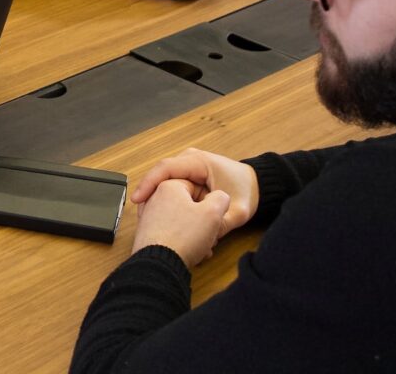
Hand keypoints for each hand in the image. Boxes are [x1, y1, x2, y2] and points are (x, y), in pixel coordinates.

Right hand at [131, 148, 258, 235]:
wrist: (256, 185)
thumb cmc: (247, 191)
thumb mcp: (239, 212)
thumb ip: (222, 224)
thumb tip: (204, 237)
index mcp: (200, 161)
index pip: (166, 167)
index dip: (149, 183)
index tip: (138, 200)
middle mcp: (189, 160)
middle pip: (159, 175)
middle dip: (149, 195)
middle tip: (142, 215)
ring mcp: (187, 167)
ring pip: (162, 182)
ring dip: (155, 200)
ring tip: (149, 219)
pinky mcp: (186, 176)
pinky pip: (169, 186)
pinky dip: (163, 201)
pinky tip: (161, 216)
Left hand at [132, 179, 230, 266]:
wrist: (159, 263)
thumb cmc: (184, 236)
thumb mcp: (213, 213)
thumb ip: (221, 199)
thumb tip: (219, 197)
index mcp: (169, 185)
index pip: (198, 186)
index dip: (210, 203)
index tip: (215, 216)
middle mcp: (155, 197)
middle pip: (189, 205)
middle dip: (203, 221)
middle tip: (211, 234)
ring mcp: (150, 215)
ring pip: (182, 220)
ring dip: (196, 233)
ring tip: (204, 246)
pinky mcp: (149, 232)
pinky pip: (172, 231)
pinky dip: (184, 239)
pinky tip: (193, 252)